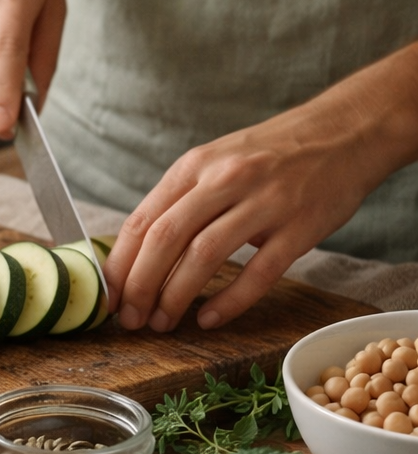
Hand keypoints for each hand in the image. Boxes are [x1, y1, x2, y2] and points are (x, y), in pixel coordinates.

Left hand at [104, 99, 401, 332]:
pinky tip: (208, 318)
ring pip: (204, 256)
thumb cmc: (271, 156)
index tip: (108, 296)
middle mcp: (225, 180)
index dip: (119, 265)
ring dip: (175, 296)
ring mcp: (264, 202)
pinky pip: (258, 272)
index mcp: (195, 166)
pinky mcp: (300, 226)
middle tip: (130, 318)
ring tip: (162, 322)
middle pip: (165, 240)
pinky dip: (229, 301)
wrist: (345, 132)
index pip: (142, 221)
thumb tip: (135, 254)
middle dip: (140, 287)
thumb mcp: (215, 163)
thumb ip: (179, 201)